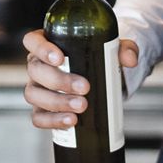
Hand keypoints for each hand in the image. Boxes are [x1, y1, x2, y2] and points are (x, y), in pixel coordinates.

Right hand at [22, 30, 138, 129]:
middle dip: (59, 80)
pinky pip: (38, 117)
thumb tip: (130, 60)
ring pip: (34, 94)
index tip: (60, 58)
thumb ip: (124, 49)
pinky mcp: (41, 109)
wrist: (98, 78)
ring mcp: (37, 88)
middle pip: (36, 70)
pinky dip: (53, 121)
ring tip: (81, 107)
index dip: (42, 49)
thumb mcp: (111, 48)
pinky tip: (71, 121)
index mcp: (48, 44)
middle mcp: (37, 65)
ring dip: (57, 102)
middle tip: (84, 87)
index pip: (33, 41)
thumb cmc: (98, 57)